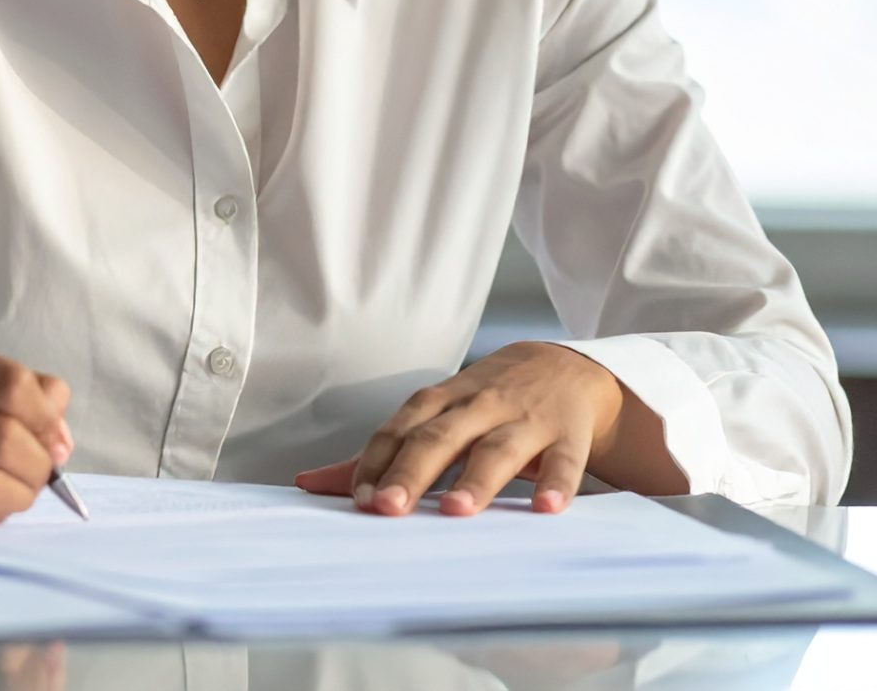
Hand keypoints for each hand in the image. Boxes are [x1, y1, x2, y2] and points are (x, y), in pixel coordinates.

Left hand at [292, 342, 632, 515]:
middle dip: (413, 471)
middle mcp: (480, 406)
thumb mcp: (436, 415)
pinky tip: (546, 508)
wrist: (566, 367)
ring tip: (456, 510)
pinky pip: (565, 461)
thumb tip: (307, 484)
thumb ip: (380, 453)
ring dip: (478, 480)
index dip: (378, 461)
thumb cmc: (486, 400)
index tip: (359, 498)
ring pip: (499, 450)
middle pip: (441, 437)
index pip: (401, 427)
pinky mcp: (568, 435)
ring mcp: (526, 419)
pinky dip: (557, 483)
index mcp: (442, 401)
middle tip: (388, 507)